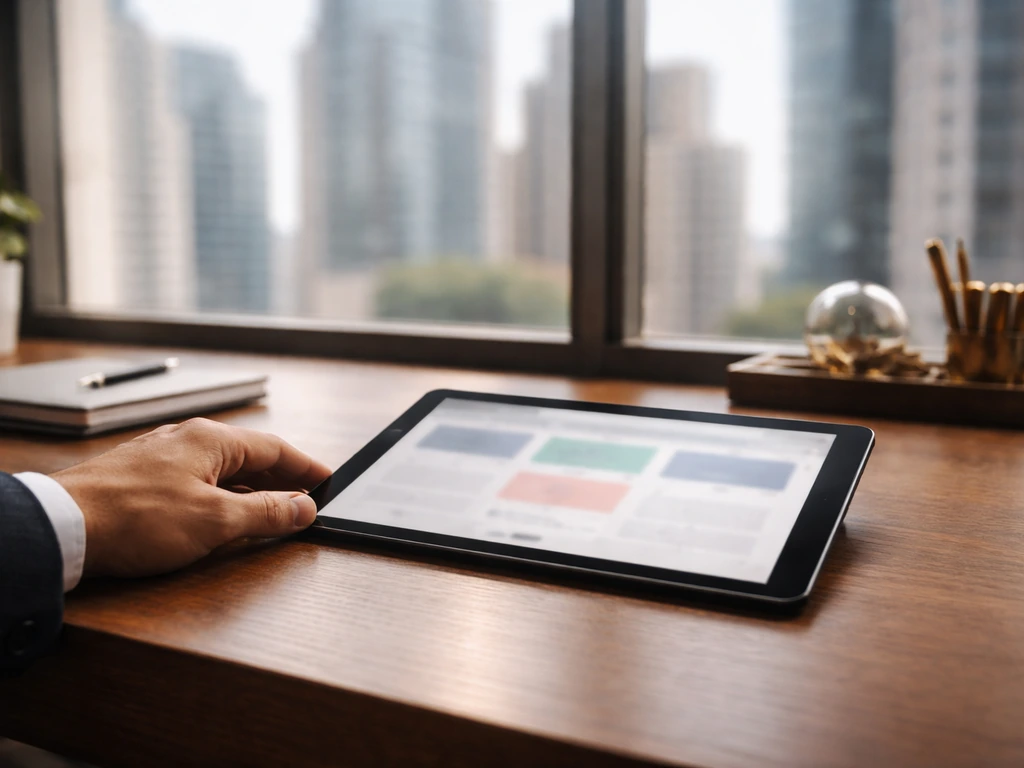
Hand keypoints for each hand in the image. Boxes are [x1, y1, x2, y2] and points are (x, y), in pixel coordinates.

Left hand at [52, 418, 332, 577]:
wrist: (62, 527)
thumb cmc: (135, 519)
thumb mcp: (215, 522)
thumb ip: (266, 514)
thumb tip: (304, 507)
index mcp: (212, 440)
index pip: (275, 449)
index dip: (306, 468)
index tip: (328, 482)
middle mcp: (188, 440)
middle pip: (249, 457)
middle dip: (281, 479)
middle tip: (307, 498)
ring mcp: (162, 457)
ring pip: (221, 469)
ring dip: (251, 489)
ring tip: (272, 510)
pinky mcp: (142, 478)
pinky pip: (198, 480)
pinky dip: (222, 495)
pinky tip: (222, 515)